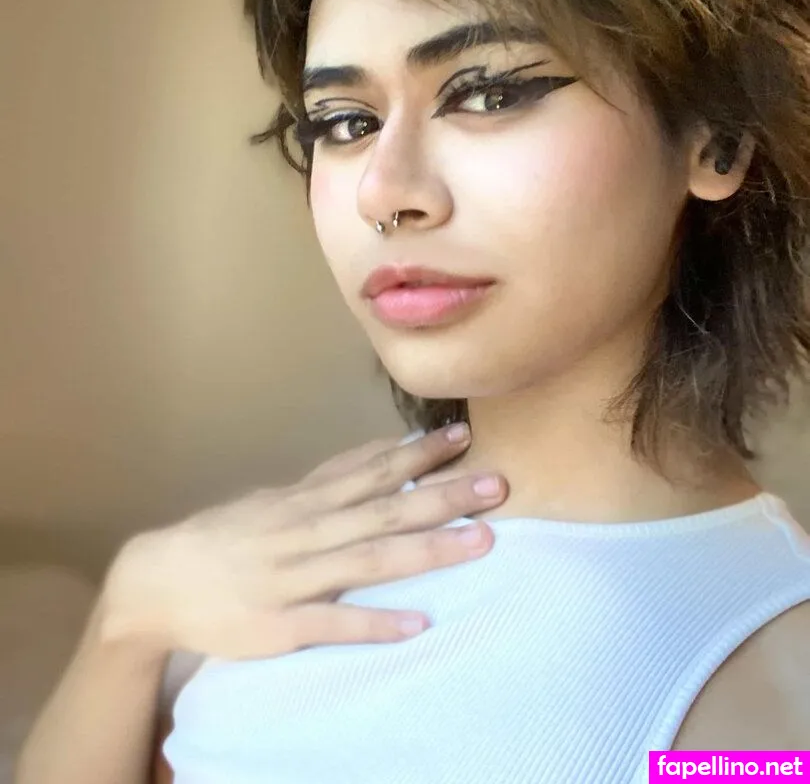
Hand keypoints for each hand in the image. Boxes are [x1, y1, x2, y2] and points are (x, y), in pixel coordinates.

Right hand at [101, 425, 506, 659]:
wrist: (158, 580)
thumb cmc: (226, 537)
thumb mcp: (276, 499)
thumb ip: (328, 482)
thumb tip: (378, 454)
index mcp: (305, 501)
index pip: (371, 470)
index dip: (419, 453)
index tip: (464, 435)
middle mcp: (306, 531)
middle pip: (384, 509)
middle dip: (443, 495)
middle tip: (498, 484)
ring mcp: (294, 577)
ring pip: (370, 558)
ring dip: (428, 549)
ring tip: (481, 541)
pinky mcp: (280, 624)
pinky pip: (333, 622)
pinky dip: (375, 622)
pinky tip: (418, 623)